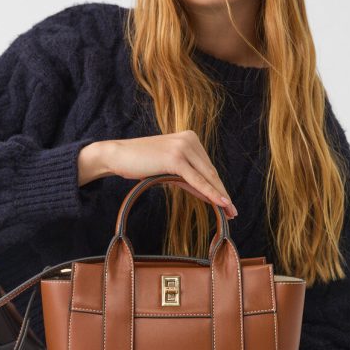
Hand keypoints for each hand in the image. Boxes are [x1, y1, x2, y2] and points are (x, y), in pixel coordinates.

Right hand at [106, 131, 237, 218]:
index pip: (207, 167)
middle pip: (210, 172)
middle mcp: (189, 139)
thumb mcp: (168, 169)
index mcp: (190, 138)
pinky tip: (221, 203)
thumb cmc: (140, 162)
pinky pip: (196, 180)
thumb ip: (187, 178)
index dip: (218, 186)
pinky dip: (210, 193)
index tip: (227, 203)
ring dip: (219, 196)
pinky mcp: (176, 158)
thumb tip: (208, 194)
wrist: (117, 156)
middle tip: (233, 212)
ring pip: (206, 177)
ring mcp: (183, 147)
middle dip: (222, 193)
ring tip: (230, 212)